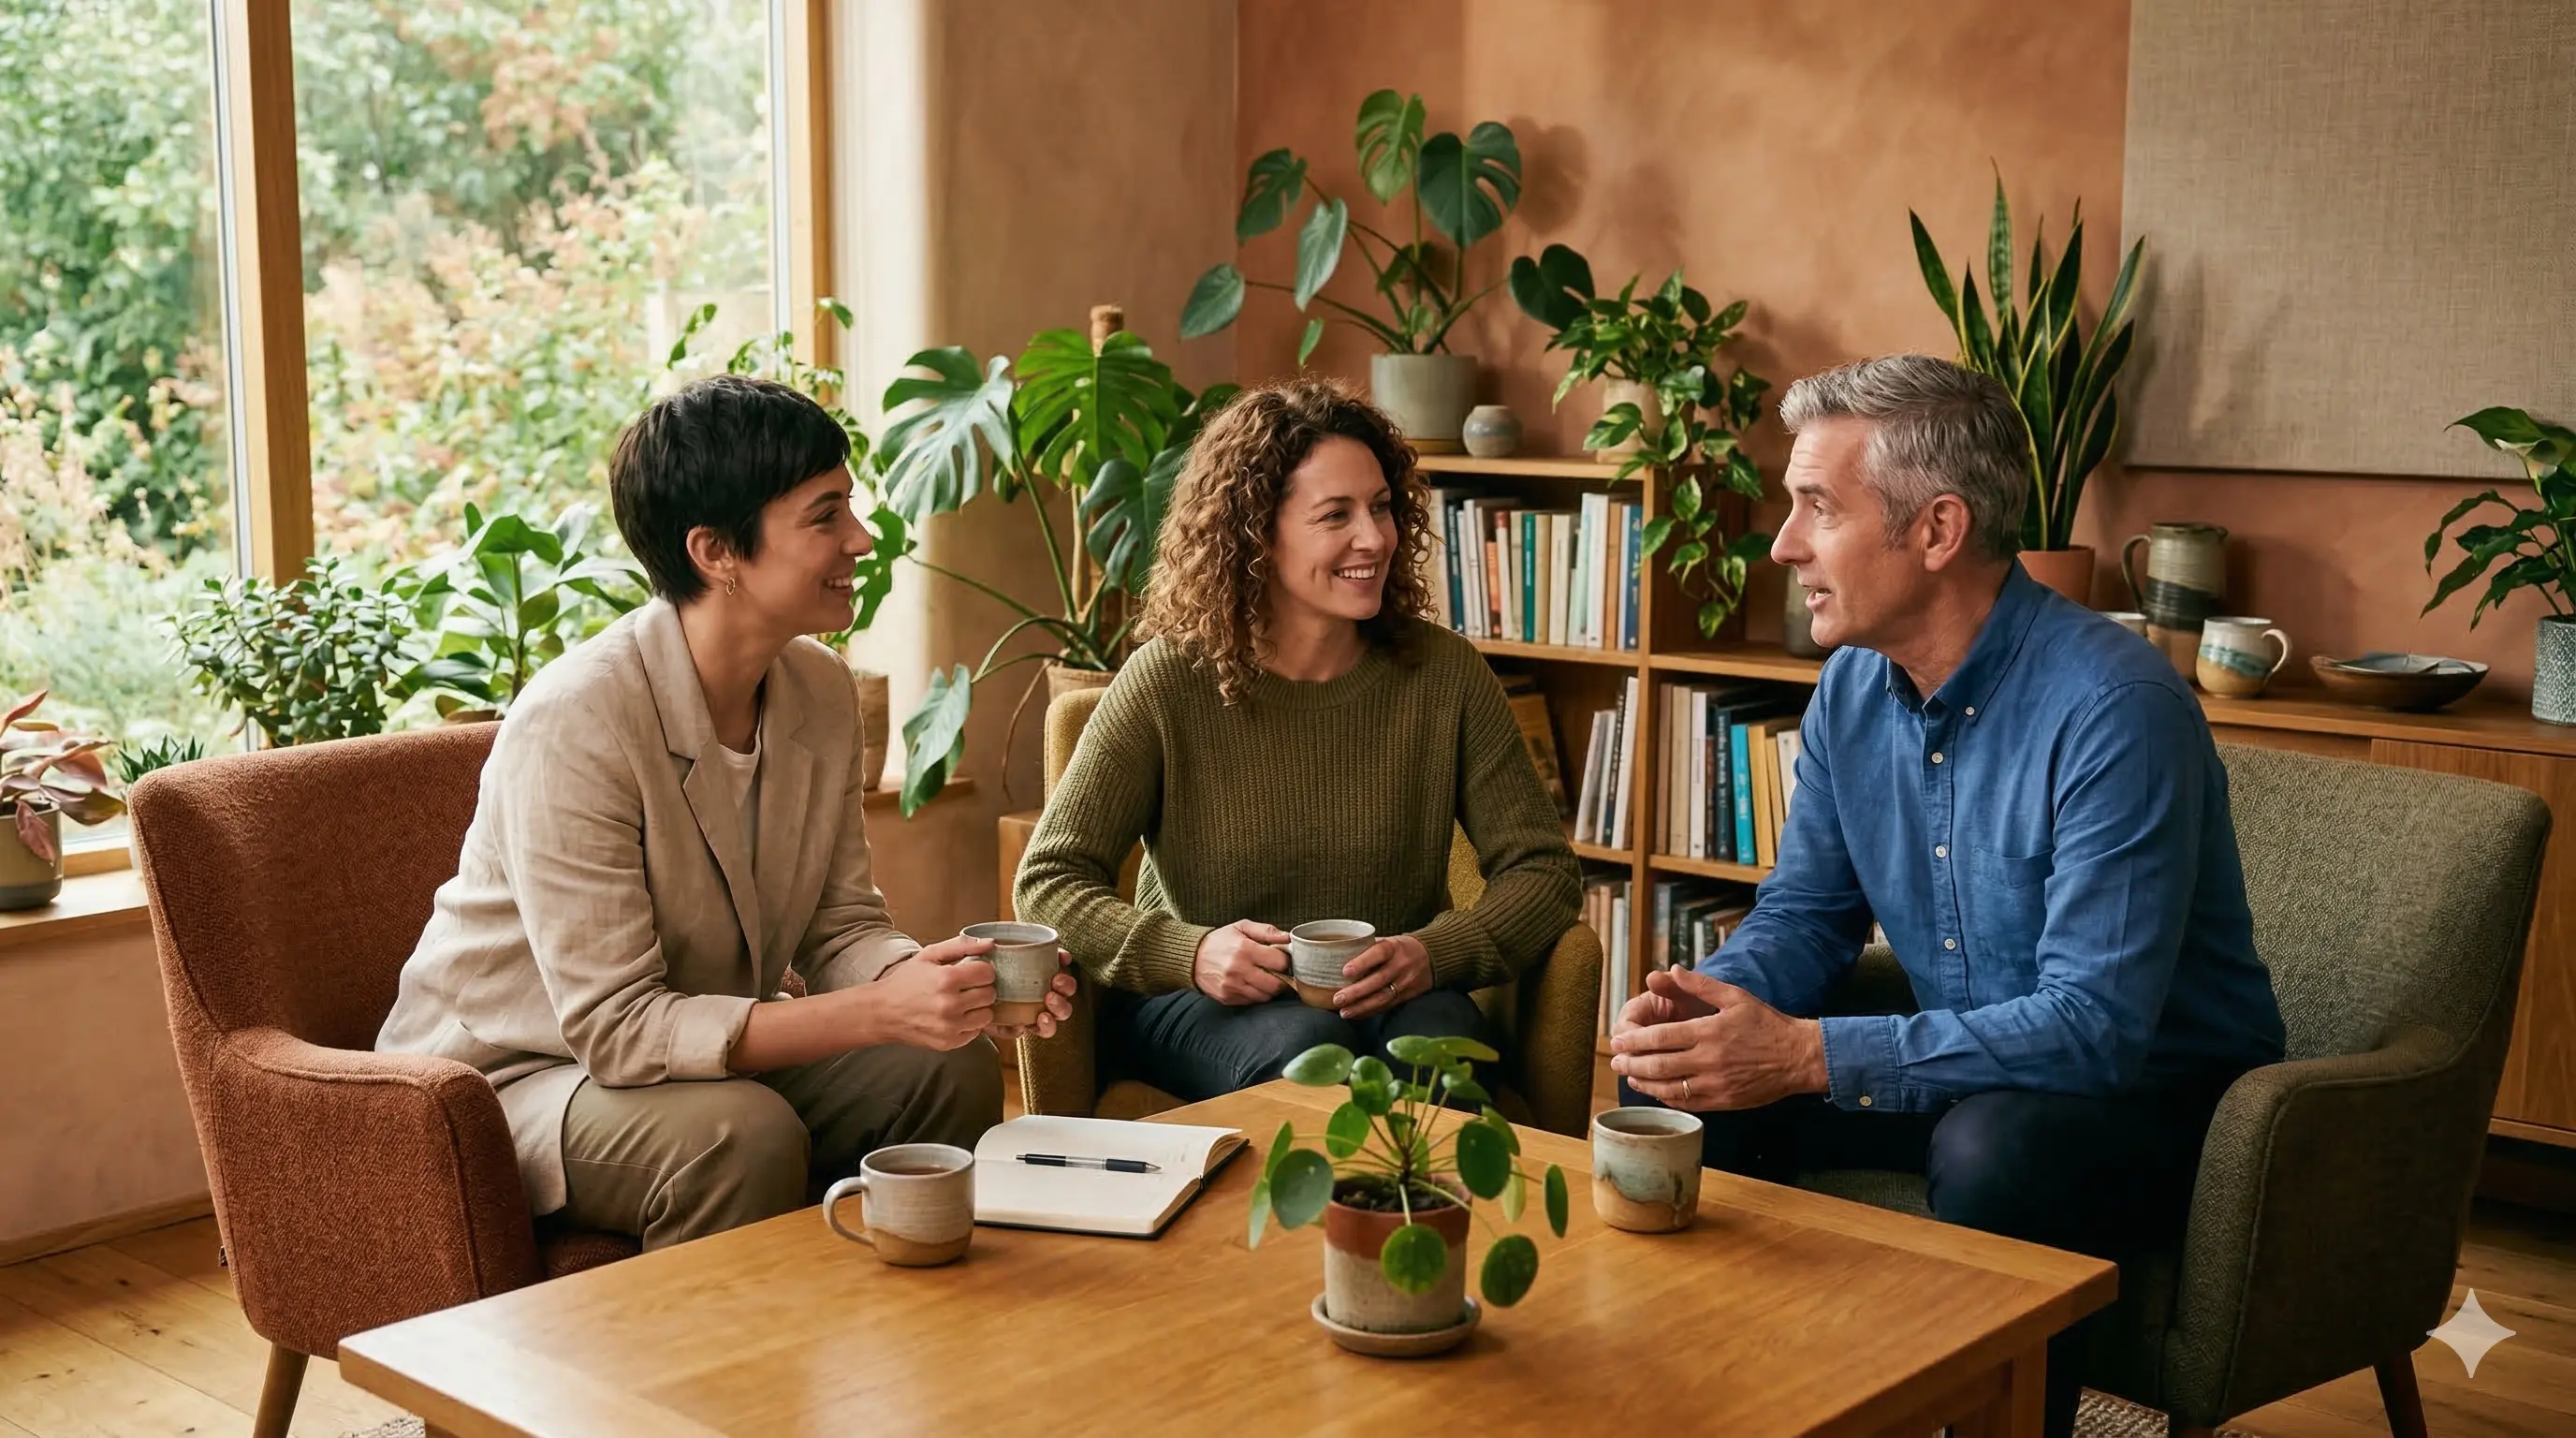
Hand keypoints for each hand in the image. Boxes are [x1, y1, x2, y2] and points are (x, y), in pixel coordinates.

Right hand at [870, 935, 997, 1049]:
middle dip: (981, 988)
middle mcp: (950, 1005)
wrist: (882, 1012)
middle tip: (966, 987)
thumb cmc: (906, 981)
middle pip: (989, 994)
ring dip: (978, 1008)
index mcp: (946, 979)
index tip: (972, 972)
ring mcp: (950, 1027)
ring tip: (962, 1002)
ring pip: (987, 1015)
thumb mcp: (929, 955)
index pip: (987, 973)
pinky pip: (975, 1032)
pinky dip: (969, 1024)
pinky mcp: (949, 1043)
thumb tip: (990, 943)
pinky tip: (954, 1016)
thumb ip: (962, 945)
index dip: (981, 970)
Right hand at [985, 949, 1078, 1041]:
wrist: (972, 974)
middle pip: (1062, 1009)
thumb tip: (1021, 1028)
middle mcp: (1044, 1002)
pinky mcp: (1047, 961)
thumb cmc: (983, 1001)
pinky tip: (1061, 958)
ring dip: (1066, 985)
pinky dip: (1064, 959)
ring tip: (1056, 980)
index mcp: (1032, 1017)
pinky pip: (1062, 960)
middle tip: (1049, 997)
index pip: (1047, 1028)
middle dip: (1060, 1005)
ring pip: (1067, 988)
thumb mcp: (988, 1019)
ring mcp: (1048, 981)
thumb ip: (1003, 1029)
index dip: (1049, 1026)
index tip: (1042, 1017)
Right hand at [1194, 920, 1289, 1004]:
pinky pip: (1252, 1001)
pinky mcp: (1228, 998)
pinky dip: (1257, 994)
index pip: (1280, 962)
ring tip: (1265, 978)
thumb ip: (1267, 931)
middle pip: (1276, 984)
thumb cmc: (1220, 941)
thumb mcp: (1242, 927)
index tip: (1282, 959)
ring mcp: (1233, 986)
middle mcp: (1239, 970)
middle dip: (1282, 978)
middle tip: (1278, 972)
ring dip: (1270, 989)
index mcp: (1245, 949)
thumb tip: (1289, 938)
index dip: (1286, 960)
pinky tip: (1253, 984)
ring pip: (1265, 996)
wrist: (1192, 958)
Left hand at [1333, 935, 1431, 1018]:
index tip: (1345, 971)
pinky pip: (1387, 1006)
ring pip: (1382, 997)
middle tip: (1337, 999)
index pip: (1378, 953)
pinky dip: (1370, 1011)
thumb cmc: (1401, 948)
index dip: (1362, 962)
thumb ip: (1367, 947)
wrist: (1433, 957)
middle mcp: (1401, 965)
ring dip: (1361, 1007)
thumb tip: (1337, 955)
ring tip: (1344, 1012)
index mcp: (1394, 947)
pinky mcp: (1407, 996)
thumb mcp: (1388, 941)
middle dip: (1356, 992)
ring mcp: (1405, 982)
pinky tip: (1355, 1014)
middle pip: (1378, 980)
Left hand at [1609, 968, 1826, 1110]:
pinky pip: (1687, 1102)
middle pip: (1659, 1065)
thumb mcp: (1734, 996)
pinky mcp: (1723, 1102)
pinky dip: (1667, 1097)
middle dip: (1632, 1062)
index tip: (1617, 1040)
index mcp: (1709, 1032)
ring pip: (1669, 1087)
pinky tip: (1656, 1090)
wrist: (1798, 1057)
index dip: (1635, 1040)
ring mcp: (1715, 1084)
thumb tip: (1670, 970)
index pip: (1660, 1037)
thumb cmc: (1766, 1024)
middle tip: (1615, 1060)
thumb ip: (1700, 985)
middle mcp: (1708, 1060)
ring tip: (1629, 1075)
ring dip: (1644, 1082)